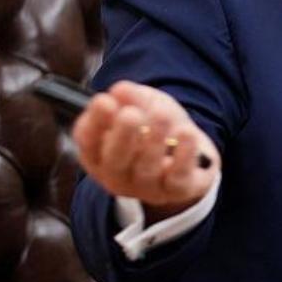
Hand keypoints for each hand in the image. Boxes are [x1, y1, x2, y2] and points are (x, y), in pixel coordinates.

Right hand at [72, 81, 219, 220]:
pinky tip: (187, 133)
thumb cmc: (156, 128)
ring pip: (147, 169)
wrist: (193, 156)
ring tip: (162, 115)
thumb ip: (133, 98)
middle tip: (130, 114)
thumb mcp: (144, 106)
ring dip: (155, 141)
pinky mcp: (177, 192)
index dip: (95, 122)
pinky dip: (184, 155)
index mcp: (98, 154)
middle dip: (122, 136)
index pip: (88, 141)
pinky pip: (178, 178)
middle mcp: (117, 176)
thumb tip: (121, 90)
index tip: (104, 101)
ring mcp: (146, 188)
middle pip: (114, 160)